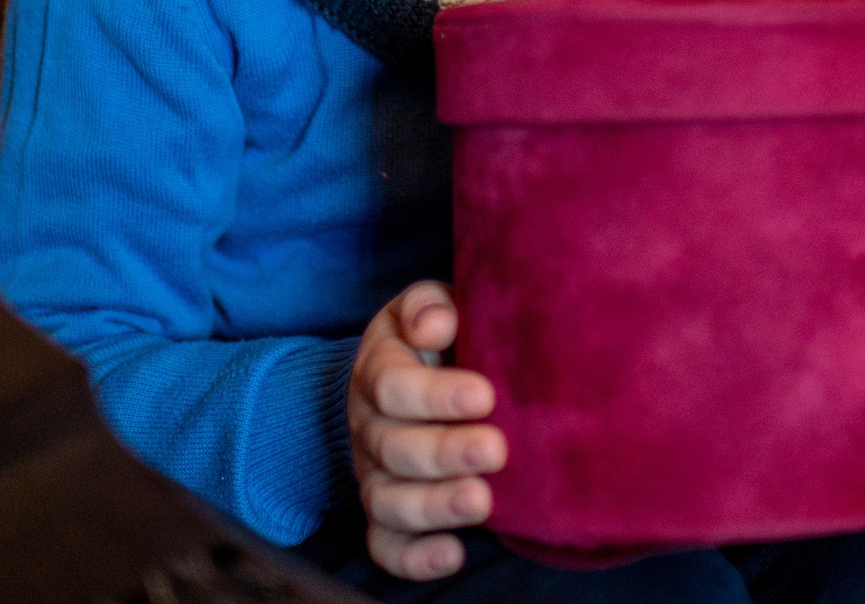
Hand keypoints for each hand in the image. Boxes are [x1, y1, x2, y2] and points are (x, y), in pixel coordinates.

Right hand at [349, 281, 506, 580]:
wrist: (405, 379)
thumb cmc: (435, 339)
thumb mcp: (427, 308)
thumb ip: (429, 305)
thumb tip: (438, 324)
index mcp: (378, 372)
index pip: (392, 386)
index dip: (434, 394)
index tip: (485, 395)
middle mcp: (369, 428)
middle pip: (393, 448)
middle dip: (445, 452)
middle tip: (496, 449)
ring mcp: (375, 476)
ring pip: (388, 501)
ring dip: (434, 506)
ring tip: (481, 503)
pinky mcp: (386, 516)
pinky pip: (387, 546)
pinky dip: (415, 559)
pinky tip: (453, 555)